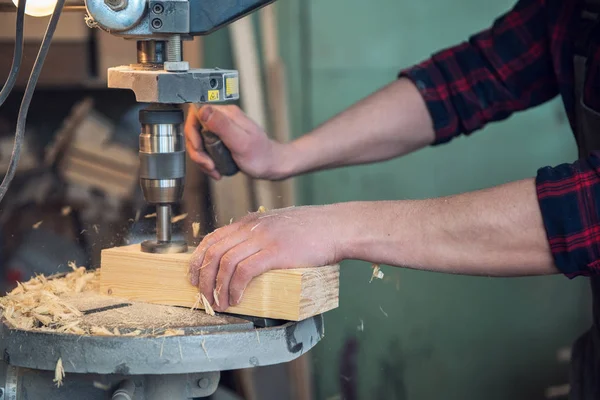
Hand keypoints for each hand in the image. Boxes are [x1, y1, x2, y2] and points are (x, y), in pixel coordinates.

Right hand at [184, 104, 289, 179]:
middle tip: (208, 164)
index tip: (200, 148)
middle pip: (195, 129)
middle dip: (197, 150)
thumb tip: (203, 110)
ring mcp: (222, 130)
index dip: (192, 132)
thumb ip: (222, 125)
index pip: (196, 113)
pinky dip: (207, 162)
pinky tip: (216, 170)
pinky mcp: (222, 141)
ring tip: (214, 170)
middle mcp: (223, 119)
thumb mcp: (241, 142)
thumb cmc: (261, 156)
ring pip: (198, 141)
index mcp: (227, 114)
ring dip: (202, 159)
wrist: (273, 165)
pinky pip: (206, 149)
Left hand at [188, 205, 342, 311]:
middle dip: (203, 278)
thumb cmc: (313, 230)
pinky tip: (236, 298)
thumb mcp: (279, 226)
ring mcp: (263, 239)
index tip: (193, 276)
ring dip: (217, 287)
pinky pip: (245, 271)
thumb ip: (262, 236)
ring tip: (220, 304)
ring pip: (225, 263)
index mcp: (251, 222)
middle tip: (203, 296)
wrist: (337, 227)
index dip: (198, 259)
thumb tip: (250, 257)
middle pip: (214, 252)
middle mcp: (252, 228)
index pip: (213, 238)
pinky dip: (235, 287)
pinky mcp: (276, 252)